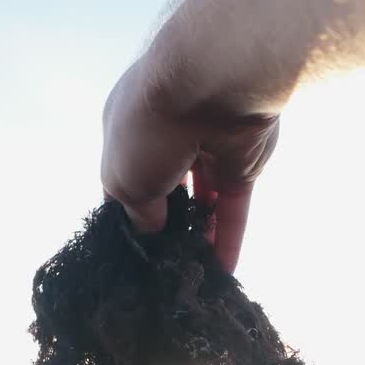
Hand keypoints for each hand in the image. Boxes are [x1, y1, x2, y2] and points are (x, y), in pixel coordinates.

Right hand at [101, 57, 279, 273]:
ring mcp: (207, 151)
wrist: (211, 86)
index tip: (130, 252)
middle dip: (165, 228)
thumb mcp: (122, 179)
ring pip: (202, 204)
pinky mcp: (243, 164)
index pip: (124, 180)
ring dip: (199, 239)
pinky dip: (229, 239)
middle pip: (166, 193)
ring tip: (191, 278)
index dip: (126, 215)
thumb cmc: (148, 126)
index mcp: (127, 131)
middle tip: (162, 270)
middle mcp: (167, 139)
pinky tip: (223, 274)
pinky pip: (233, 209)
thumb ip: (138, 214)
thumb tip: (153, 235)